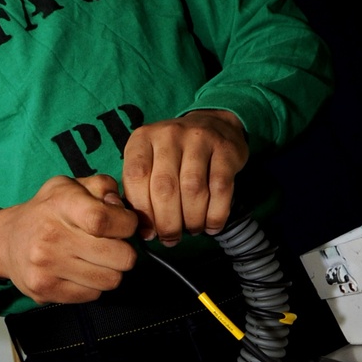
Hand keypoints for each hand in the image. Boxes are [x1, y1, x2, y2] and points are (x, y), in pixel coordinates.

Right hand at [0, 174, 137, 303]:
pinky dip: (93, 285)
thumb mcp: (70, 186)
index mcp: (61, 204)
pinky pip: (93, 295)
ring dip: (111, 270)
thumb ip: (103, 188)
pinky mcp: (46, 290)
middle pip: (120, 257)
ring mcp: (47, 266)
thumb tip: (124, 210)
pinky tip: (81, 271)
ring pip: (111, 280)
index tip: (125, 225)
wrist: (6, 241)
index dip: (126, 225)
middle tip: (111, 244)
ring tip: (96, 258)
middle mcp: (51, 236)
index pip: (104, 220)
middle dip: (124, 250)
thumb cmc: (46, 211)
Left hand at [122, 110, 247, 244]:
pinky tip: (211, 226)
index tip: (148, 232)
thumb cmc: (174, 154)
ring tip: (191, 230)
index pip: (135, 177)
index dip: (141, 210)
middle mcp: (169, 135)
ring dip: (192, 219)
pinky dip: (216, 214)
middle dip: (167, 222)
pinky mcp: (225, 150)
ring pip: (193, 189)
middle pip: (164, 187)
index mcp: (143, 138)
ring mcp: (199, 139)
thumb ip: (140, 190)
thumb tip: (143, 231)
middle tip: (171, 238)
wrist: (213, 124)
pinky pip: (220, 188)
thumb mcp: (149, 161)